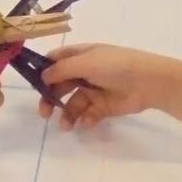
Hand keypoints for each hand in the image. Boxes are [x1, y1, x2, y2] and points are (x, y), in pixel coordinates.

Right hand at [36, 43, 174, 131]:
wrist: (148, 82)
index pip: (55, 61)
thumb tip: (43, 76)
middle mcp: (85, 72)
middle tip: (44, 114)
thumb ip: (62, 70)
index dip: (43, 71)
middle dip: (50, 99)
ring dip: (67, 115)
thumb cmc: (116, 66)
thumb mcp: (86, 62)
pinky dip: (85, 119)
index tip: (33, 85)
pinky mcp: (103, 107)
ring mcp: (94, 90)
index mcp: (80, 56)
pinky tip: (88, 122)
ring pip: (72, 104)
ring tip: (66, 126)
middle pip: (60, 86)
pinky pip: (88, 114)